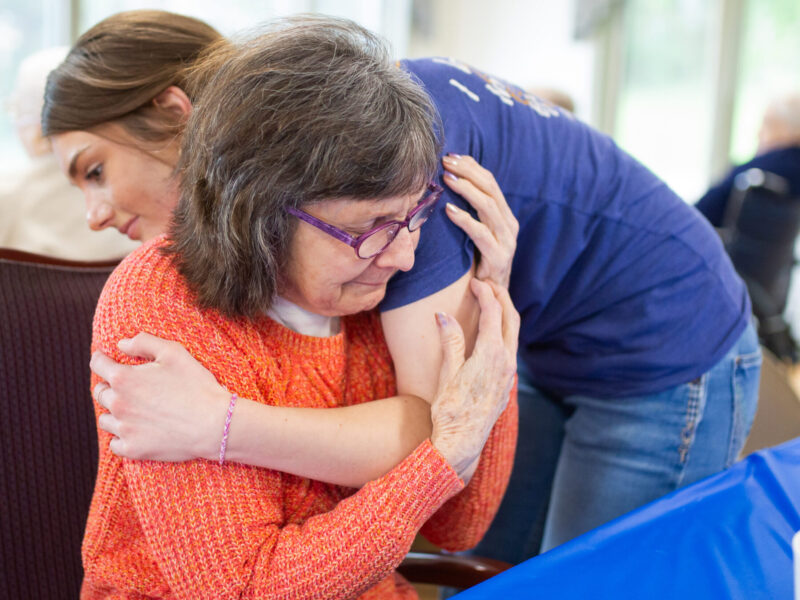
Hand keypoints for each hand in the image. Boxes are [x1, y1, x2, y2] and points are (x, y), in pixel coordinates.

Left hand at [91, 333, 229, 460]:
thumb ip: (143, 342)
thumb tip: (121, 345)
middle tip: (129, 386)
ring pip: (105, 419)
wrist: (214, 424)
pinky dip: (122, 436)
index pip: (98, 364)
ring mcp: (124, 429)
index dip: (103, 359)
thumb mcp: (174, 352)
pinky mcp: (133, 449)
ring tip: (134, 410)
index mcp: (124, 378)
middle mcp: (118, 404)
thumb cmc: (196, 385)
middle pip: (100, 392)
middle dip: (110, 386)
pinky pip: (115, 443)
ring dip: (114, 412)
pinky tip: (137, 430)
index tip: (108, 360)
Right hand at [430, 278, 518, 478]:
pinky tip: (492, 333)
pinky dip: (505, 332)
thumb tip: (443, 314)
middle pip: (511, 319)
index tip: (474, 283)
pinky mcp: (506, 384)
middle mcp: (506, 362)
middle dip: (502, 297)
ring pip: (514, 334)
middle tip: (489, 283)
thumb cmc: (450, 410)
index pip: (492, 312)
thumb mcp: (446, 373)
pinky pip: (511, 349)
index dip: (484, 293)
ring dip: (506, 314)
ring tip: (493, 302)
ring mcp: (509, 374)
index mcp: (491, 355)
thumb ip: (450, 341)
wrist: (461, 443)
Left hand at [442, 154, 518, 287]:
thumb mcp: (475, 232)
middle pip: (490, 189)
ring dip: (466, 189)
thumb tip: (446, 184)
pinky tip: (449, 210)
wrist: (490, 296)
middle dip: (467, 171)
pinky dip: (464, 220)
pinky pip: (480, 234)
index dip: (471, 166)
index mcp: (504, 215)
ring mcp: (506, 241)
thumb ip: (468, 212)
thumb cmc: (476, 262)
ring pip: (488, 206)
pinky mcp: (499, 257)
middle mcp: (509, 224)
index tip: (451, 156)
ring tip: (447, 179)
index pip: (490, 182)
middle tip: (445, 162)